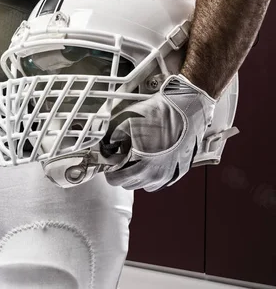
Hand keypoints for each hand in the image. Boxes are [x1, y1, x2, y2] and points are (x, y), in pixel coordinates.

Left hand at [104, 74, 215, 191]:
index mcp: (143, 167)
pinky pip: (160, 180)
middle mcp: (157, 175)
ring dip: (138, 174)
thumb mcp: (126, 121)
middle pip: (129, 183)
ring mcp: (170, 174)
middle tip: (122, 154)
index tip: (109, 160)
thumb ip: (110, 137)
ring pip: (145, 184)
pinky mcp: (179, 170)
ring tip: (137, 155)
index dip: (109, 169)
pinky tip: (151, 157)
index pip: (115, 180)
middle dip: (122, 170)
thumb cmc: (161, 113)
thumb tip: (103, 145)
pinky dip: (153, 173)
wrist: (187, 106)